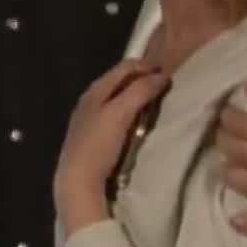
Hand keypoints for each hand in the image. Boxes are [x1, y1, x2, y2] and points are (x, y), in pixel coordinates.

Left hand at [54, 60, 168, 229]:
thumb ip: (139, 92)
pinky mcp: (93, 134)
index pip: (124, 66)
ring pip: (118, 96)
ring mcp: (90, 116)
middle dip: (142, 79)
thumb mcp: (119, 114)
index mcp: (95, 89)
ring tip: (157, 101)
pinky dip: (130, 110)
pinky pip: (115, 112)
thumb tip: (161, 75)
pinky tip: (140, 120)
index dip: (147, 66)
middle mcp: (90, 98)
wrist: (78, 180)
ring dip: (137, 95)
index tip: (169, 72)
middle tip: (167, 86)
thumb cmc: (98, 143)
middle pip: (120, 80)